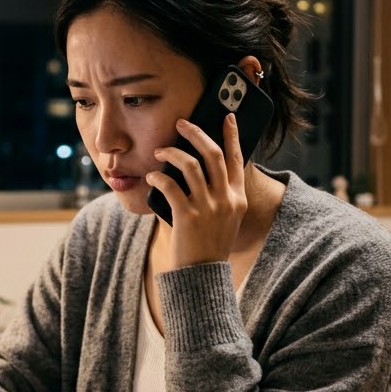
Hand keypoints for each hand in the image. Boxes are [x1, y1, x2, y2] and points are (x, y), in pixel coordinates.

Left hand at [148, 114, 247, 266]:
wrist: (202, 275)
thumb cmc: (209, 244)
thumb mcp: (225, 218)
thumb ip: (220, 194)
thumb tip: (198, 166)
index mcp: (238, 198)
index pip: (237, 159)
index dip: (231, 135)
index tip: (226, 116)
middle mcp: (227, 199)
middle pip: (213, 154)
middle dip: (196, 133)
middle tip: (181, 123)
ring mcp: (208, 208)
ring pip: (190, 166)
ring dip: (171, 153)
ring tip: (159, 152)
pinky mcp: (188, 216)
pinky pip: (170, 186)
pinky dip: (158, 177)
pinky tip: (151, 176)